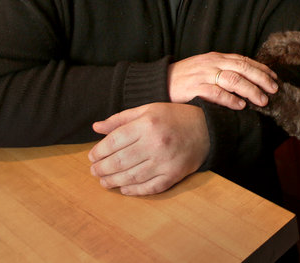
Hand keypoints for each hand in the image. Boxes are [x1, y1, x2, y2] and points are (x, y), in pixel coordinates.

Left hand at [88, 102, 209, 195]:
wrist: (207, 129)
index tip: (92, 156)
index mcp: (148, 124)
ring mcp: (165, 161)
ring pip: (131, 177)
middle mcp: (156, 143)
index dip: (98, 151)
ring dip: (113, 181)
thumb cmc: (175, 117)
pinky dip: (133, 190)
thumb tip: (96, 128)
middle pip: (119, 161)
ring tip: (103, 181)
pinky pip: (149, 187)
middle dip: (101, 168)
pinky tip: (123, 188)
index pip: (114, 141)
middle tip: (93, 171)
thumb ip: (121, 118)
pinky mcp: (174, 175)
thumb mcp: (149, 109)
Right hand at [167, 52, 277, 109]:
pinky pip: (216, 92)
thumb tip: (248, 81)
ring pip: (233, 79)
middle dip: (261, 79)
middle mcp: (212, 63)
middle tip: (274, 90)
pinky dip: (230, 99)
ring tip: (262, 100)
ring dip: (250, 90)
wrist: (158, 83)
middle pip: (243, 68)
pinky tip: (240, 105)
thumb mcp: (205, 69)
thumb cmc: (184, 79)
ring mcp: (203, 75)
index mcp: (216, 57)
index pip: (244, 60)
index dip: (261, 68)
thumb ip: (223, 71)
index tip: (274, 77)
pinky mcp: (194, 88)